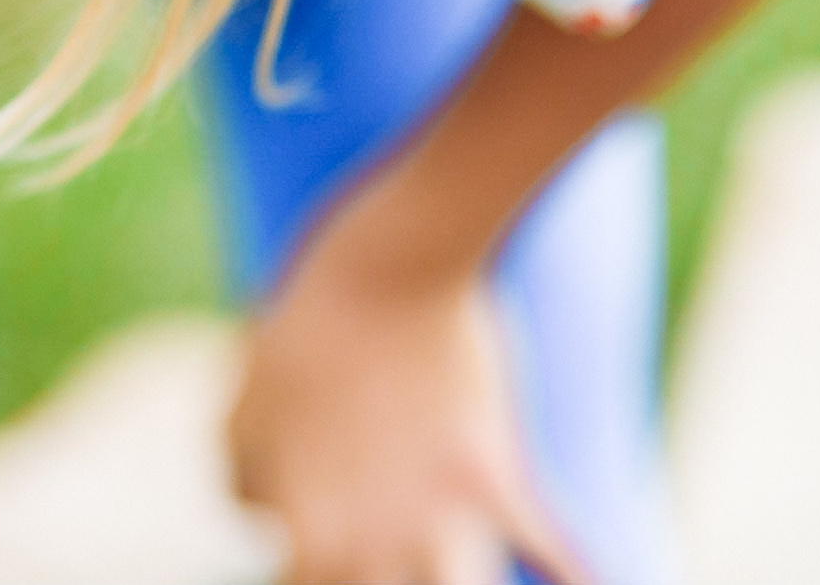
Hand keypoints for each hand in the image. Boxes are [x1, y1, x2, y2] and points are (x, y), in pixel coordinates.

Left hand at [229, 212, 587, 584]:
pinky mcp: (500, 485)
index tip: (319, 555)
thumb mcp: (246, 403)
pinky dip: (574, 579)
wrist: (387, 267)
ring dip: (459, 581)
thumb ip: (245, 474)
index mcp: (305, 531)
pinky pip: (553, 556)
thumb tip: (264, 517)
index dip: (309, 574)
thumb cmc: (308, 329)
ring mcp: (444, 521)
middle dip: (384, 580)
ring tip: (456, 569)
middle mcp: (373, 546)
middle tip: (388, 552)